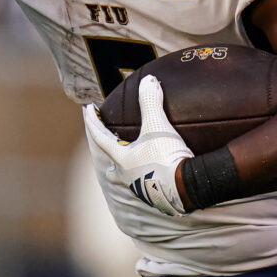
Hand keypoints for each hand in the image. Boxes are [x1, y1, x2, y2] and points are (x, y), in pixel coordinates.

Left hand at [82, 75, 193, 216]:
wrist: (188, 188)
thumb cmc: (166, 158)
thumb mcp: (157, 127)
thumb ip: (150, 102)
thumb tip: (148, 80)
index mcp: (122, 159)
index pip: (100, 137)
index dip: (93, 120)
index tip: (88, 108)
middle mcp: (127, 176)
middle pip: (112, 164)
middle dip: (110, 152)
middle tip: (110, 139)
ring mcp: (142, 188)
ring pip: (128, 175)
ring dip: (129, 164)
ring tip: (133, 155)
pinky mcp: (158, 195)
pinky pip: (147, 182)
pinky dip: (148, 172)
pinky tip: (156, 170)